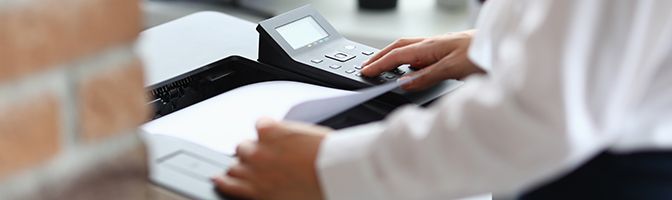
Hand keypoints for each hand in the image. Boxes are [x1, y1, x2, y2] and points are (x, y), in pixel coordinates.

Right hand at [212, 117, 331, 199]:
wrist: (337, 173)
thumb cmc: (320, 190)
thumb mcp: (289, 198)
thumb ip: (269, 191)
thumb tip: (270, 188)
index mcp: (257, 192)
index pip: (227, 184)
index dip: (225, 180)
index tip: (223, 177)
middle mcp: (253, 172)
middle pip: (233, 164)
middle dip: (245, 163)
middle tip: (261, 161)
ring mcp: (259, 150)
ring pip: (242, 145)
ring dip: (254, 145)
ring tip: (271, 146)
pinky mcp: (269, 131)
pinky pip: (260, 124)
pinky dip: (269, 126)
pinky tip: (282, 130)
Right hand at [361, 30, 483, 90]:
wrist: (504, 46)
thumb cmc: (483, 54)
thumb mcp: (453, 69)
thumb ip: (428, 76)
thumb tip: (405, 84)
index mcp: (431, 46)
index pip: (397, 55)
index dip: (379, 64)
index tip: (365, 72)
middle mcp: (433, 44)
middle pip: (399, 48)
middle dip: (380, 56)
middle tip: (366, 66)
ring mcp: (440, 48)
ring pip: (410, 50)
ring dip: (393, 58)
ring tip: (382, 68)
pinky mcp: (448, 53)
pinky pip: (422, 56)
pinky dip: (409, 62)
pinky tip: (411, 71)